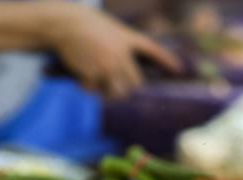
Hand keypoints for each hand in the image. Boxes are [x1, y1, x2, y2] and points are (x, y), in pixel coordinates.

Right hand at [46, 3, 179, 98]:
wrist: (64, 24)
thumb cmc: (84, 25)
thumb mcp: (109, 28)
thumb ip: (120, 47)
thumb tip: (123, 76)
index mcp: (127, 39)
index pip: (153, 50)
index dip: (167, 61)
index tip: (178, 69)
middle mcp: (121, 55)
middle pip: (135, 83)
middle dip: (126, 88)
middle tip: (114, 87)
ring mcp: (108, 66)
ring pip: (117, 92)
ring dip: (109, 93)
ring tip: (100, 86)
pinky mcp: (93, 75)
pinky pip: (95, 90)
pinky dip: (88, 87)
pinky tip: (81, 76)